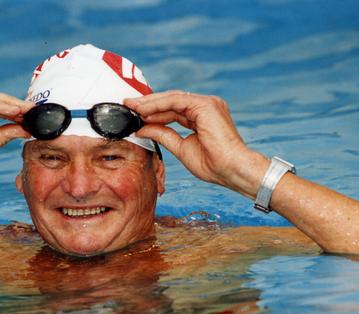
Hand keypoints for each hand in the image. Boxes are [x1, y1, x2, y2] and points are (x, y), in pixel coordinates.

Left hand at [125, 91, 268, 197]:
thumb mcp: (181, 148)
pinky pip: (176, 101)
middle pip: (170, 101)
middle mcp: (205, 106)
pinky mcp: (206, 105)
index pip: (172, 110)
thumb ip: (163, 135)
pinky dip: (158, 105)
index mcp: (201, 117)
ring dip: (150, 102)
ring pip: (172, 98)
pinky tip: (144, 110)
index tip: (134, 114)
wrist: (231, 169)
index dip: (152, 112)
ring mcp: (207, 103)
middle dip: (148, 103)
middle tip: (127, 104)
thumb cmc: (212, 164)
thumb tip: (142, 129)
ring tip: (132, 106)